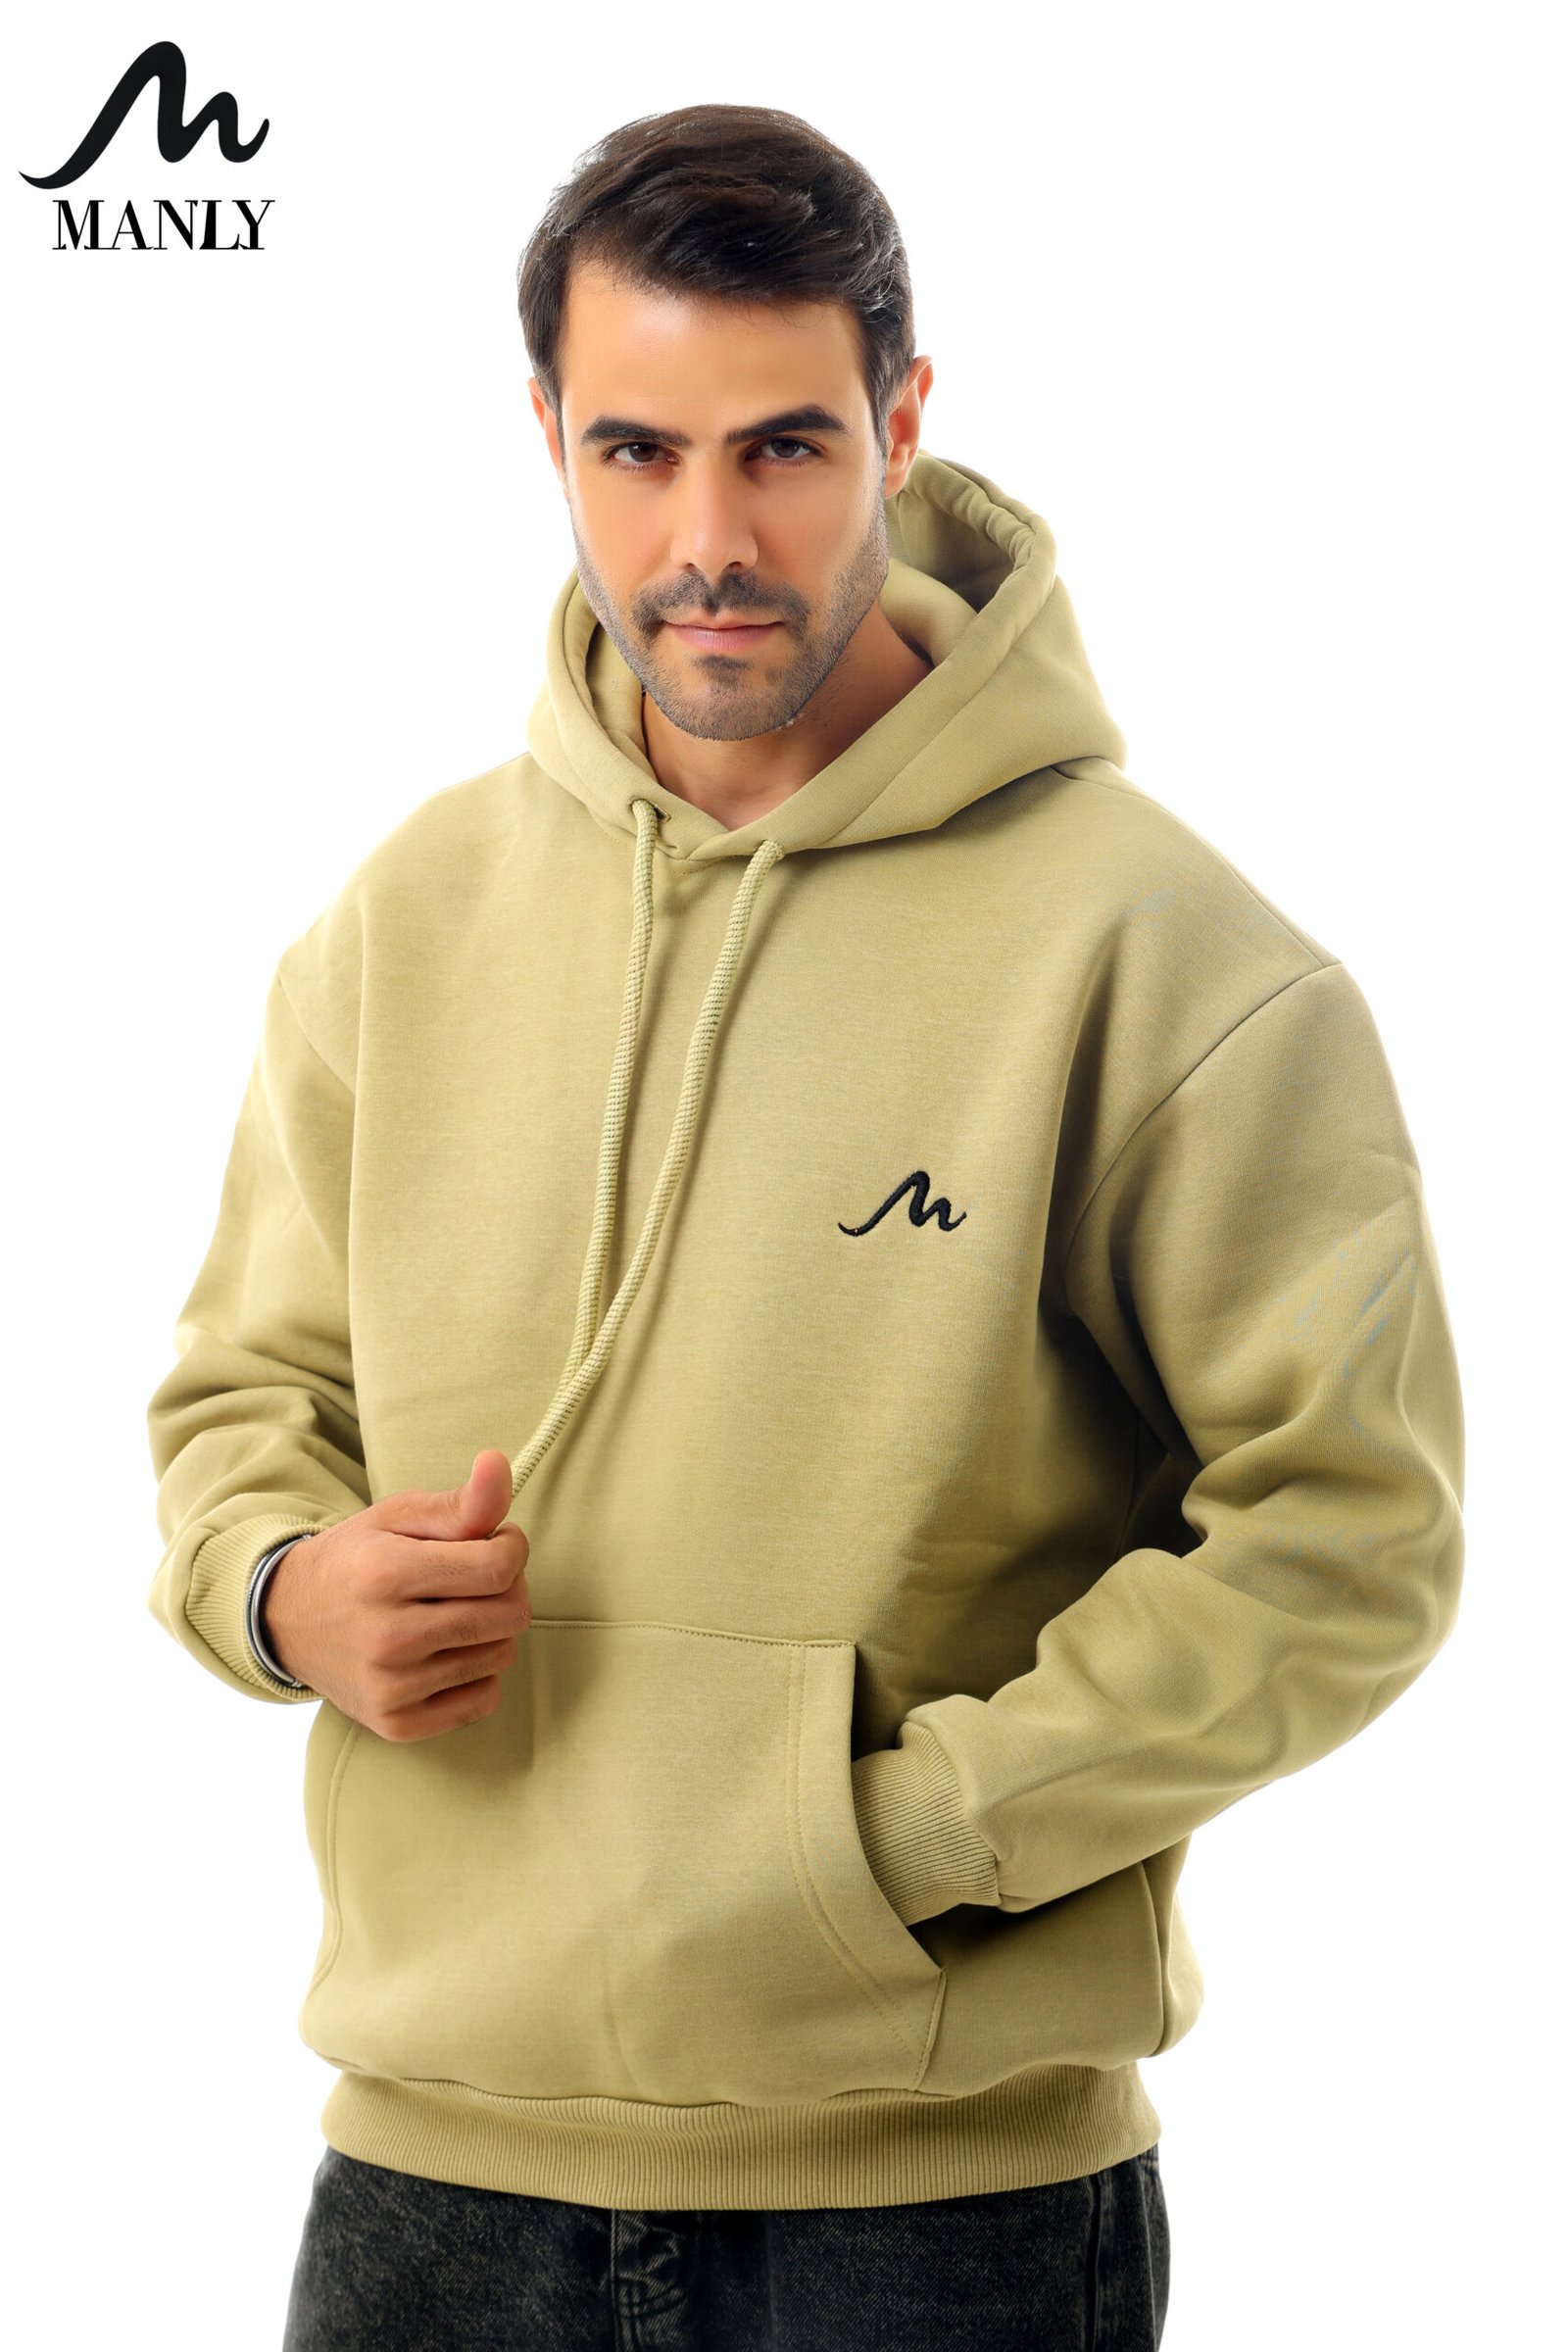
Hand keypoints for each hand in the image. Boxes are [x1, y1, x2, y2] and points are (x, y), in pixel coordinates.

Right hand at [260, 1448, 530, 1740]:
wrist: (288, 1621)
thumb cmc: (356, 1559)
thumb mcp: (399, 1517)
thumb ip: (460, 1501)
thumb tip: (499, 1463)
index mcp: (385, 1573)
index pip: (498, 1568)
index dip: (512, 1547)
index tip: (495, 1540)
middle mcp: (386, 1636)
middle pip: (509, 1616)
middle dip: (508, 1587)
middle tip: (476, 1576)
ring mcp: (391, 1687)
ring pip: (501, 1655)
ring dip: (491, 1629)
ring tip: (454, 1610)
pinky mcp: (397, 1723)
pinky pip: (484, 1699)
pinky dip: (476, 1672)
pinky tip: (445, 1650)